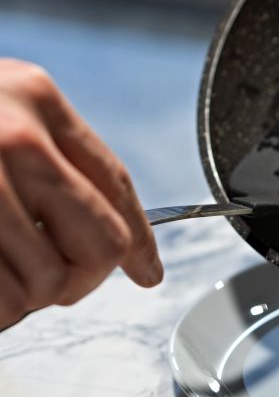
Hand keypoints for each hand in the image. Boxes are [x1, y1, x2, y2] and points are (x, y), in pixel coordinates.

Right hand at [0, 59, 161, 328]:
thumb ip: (49, 154)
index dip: (143, 240)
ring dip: (27, 298)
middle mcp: (12, 134)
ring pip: (47, 280)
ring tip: (1, 280)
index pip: (116, 185)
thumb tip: (114, 237)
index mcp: (35, 98)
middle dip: (86, 277)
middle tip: (59, 284)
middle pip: (100, 242)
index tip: (147, 271)